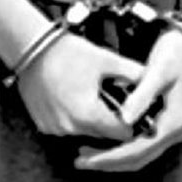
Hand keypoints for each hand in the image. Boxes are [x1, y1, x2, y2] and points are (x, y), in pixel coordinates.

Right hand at [17, 32, 142, 142]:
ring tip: (87, 92)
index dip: (130, 121)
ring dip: (90, 118)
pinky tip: (71, 96)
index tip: (129, 110)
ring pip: (84, 131)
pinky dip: (71, 116)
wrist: (31, 47)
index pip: (122, 132)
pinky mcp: (44, 125)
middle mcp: (71, 126)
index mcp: (89, 114)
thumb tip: (150, 77)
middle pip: (103, 133)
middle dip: (109, 118)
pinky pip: (66, 127)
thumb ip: (131, 71)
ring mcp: (55, 128)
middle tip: (108, 96)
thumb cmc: (64, 52)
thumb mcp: (104, 59)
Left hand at [75, 28, 181, 172]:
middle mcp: (176, 131)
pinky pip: (143, 142)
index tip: (91, 158)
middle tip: (83, 160)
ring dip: (116, 157)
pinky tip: (107, 140)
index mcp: (175, 121)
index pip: (140, 148)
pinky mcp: (166, 122)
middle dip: (110, 162)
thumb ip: (142, 95)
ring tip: (90, 154)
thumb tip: (124, 119)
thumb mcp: (158, 71)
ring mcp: (172, 128)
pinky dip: (124, 145)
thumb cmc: (178, 53)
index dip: (113, 156)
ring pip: (141, 153)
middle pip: (140, 157)